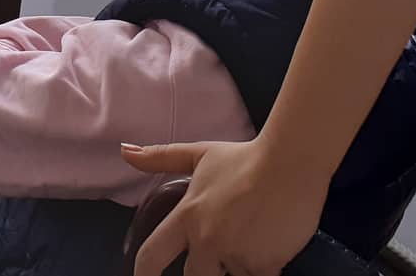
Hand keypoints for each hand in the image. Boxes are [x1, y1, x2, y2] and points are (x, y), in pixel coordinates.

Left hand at [122, 139, 326, 275]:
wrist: (290, 163)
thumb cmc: (244, 158)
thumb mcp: (199, 154)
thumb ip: (160, 157)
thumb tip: (125, 151)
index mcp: (187, 217)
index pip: (152, 256)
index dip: (144, 274)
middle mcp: (207, 241)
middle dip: (205, 269)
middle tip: (219, 249)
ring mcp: (236, 255)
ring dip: (236, 267)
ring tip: (249, 241)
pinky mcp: (265, 265)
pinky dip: (261, 268)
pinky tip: (267, 250)